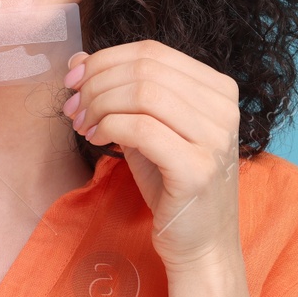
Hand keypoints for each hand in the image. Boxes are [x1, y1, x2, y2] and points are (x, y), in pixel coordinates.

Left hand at [61, 41, 241, 272]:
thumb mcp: (149, 129)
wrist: (201, 244)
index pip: (153, 52)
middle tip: (73, 106)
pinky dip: (108, 127)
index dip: (106, 59)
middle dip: (97, 83)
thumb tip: (79, 59)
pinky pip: (141, 128)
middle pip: (145, 69)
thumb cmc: (173, 186)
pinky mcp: (197, 169)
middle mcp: (224, 108)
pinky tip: (96, 140)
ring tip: (83, 125)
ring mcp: (215, 138)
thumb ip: (123, 93)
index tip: (74, 79)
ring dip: (99, 105)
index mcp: (218, 89)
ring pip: (142, 93)